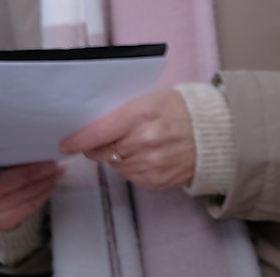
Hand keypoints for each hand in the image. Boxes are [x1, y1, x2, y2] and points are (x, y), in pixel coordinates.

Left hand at [60, 88, 196, 189]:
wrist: (214, 133)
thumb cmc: (180, 110)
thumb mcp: (150, 98)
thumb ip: (121, 112)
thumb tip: (90, 127)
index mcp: (141, 114)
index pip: (97, 132)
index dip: (77, 140)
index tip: (65, 144)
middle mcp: (144, 140)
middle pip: (101, 152)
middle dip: (99, 146)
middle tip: (108, 138)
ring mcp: (150, 163)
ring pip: (115, 165)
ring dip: (118, 156)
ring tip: (139, 143)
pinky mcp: (155, 180)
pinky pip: (130, 176)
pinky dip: (133, 166)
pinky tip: (149, 155)